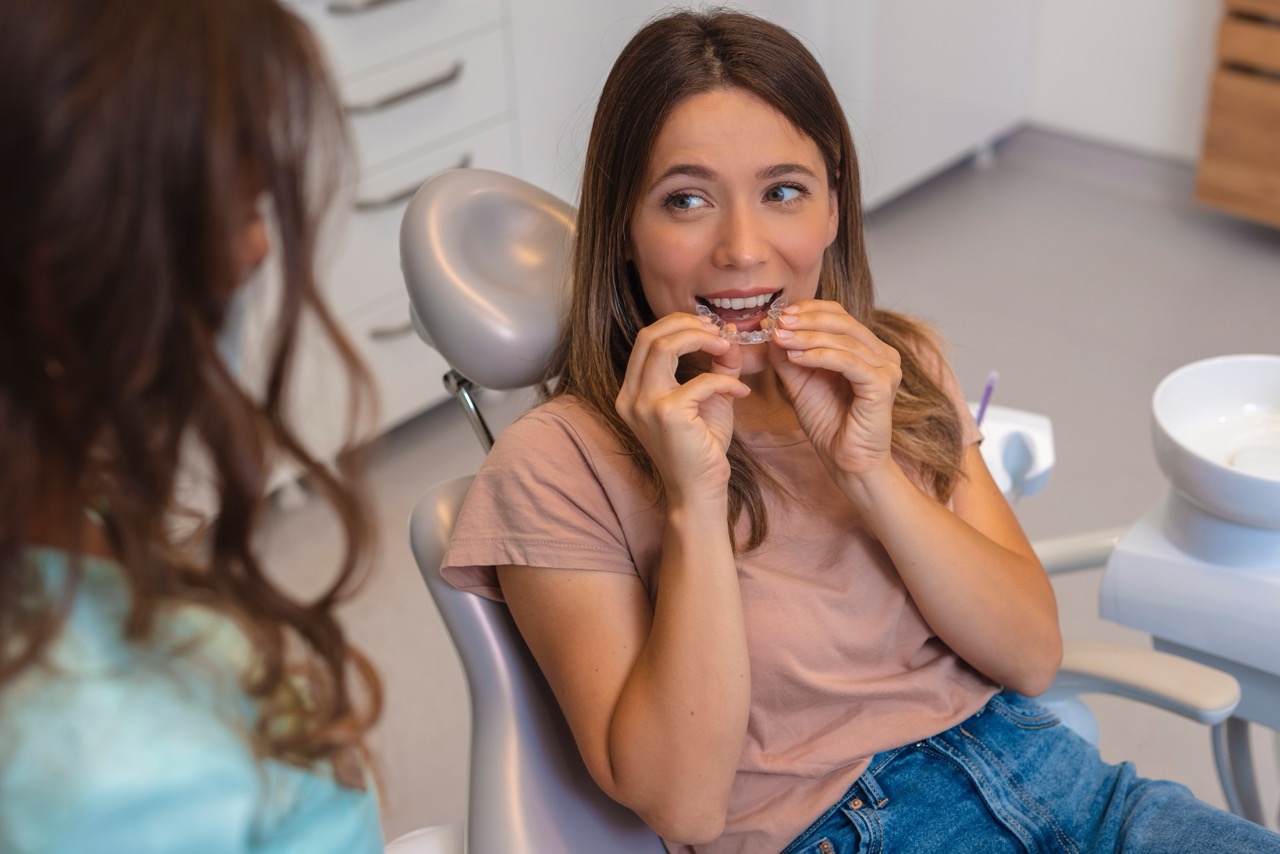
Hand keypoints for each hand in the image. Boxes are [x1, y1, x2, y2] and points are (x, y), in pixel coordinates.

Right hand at [616, 313, 750, 503]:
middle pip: (650, 335)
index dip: (678, 325)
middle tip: (718, 331)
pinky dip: (726, 381)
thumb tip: (729, 334)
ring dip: (701, 339)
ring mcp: (645, 405)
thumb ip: (717, 365)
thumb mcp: (709, 398)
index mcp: (633, 391)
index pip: (647, 339)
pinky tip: (741, 391)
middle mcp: (631, 397)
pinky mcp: (667, 415)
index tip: (709, 328)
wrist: (699, 490)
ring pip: (665, 346)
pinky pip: (702, 381)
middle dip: (687, 324)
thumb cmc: (701, 448)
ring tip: (727, 346)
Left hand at [768, 300, 901, 482]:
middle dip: (806, 320)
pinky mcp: (883, 385)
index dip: (809, 309)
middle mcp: (883, 354)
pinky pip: (848, 361)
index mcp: (867, 349)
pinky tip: (796, 357)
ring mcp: (887, 368)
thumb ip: (788, 356)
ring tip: (780, 338)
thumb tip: (771, 327)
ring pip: (843, 340)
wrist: (846, 461)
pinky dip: (819, 355)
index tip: (778, 314)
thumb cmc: (829, 423)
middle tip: (777, 322)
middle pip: (843, 321)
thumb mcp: (800, 382)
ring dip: (807, 337)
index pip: (840, 314)